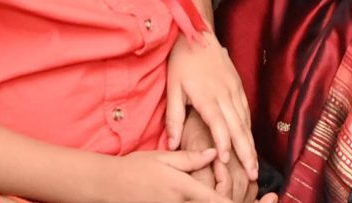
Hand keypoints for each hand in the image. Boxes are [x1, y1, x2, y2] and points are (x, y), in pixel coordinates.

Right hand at [101, 147, 226, 202]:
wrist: (107, 185)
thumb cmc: (135, 168)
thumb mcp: (163, 158)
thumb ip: (190, 158)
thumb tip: (214, 153)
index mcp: (182, 187)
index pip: (215, 200)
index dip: (230, 202)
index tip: (243, 200)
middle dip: (221, 202)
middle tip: (231, 198)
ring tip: (218, 198)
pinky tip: (194, 200)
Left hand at [164, 35, 257, 199]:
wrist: (198, 33)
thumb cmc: (182, 61)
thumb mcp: (173, 88)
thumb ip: (174, 118)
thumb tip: (173, 144)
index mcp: (208, 97)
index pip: (219, 125)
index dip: (223, 144)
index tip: (226, 162)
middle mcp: (225, 95)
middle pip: (238, 128)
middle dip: (246, 153)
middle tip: (252, 174)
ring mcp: (234, 90)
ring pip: (245, 121)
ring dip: (251, 144)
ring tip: (254, 164)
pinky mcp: (238, 86)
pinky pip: (246, 111)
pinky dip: (249, 128)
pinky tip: (250, 141)